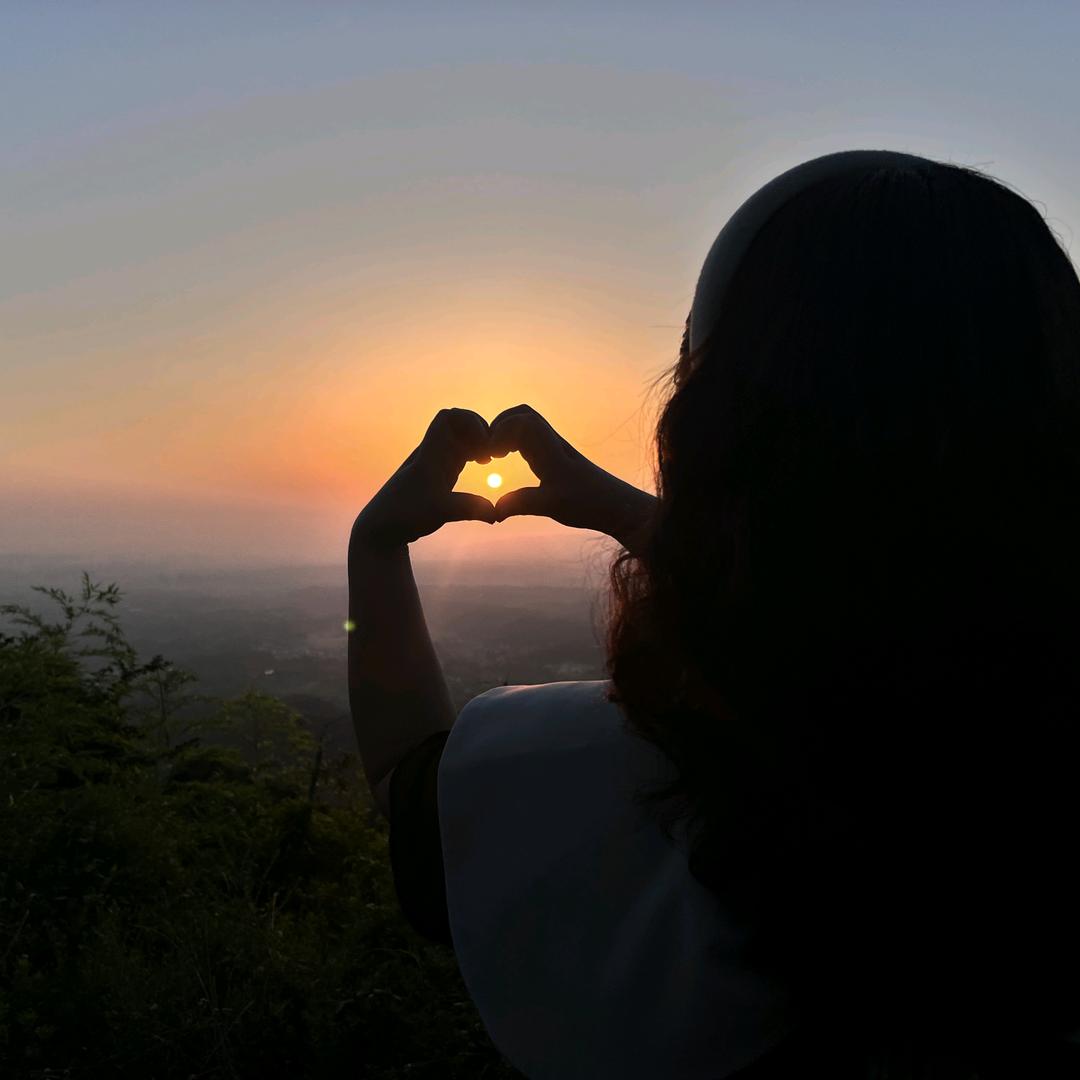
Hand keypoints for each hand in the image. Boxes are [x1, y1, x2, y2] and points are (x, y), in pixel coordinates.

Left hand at [351, 408, 496, 548]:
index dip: (470, 421)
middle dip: (480, 431)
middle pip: (459, 424)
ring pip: (461, 439)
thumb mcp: (439, 511)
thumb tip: (496, 514)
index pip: (448, 417)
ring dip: (478, 443)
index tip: (484, 442)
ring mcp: (436, 464)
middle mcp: (432, 454)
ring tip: (489, 460)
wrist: (380, 529)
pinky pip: (460, 455)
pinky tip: (484, 467)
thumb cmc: (403, 516)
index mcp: (430, 453)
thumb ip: (469, 508)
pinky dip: (474, 455)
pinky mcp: (438, 477)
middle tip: (493, 452)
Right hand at [488, 404, 656, 550]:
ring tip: (495, 455)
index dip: (499, 432)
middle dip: (499, 426)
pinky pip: (532, 438)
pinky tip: (510, 461)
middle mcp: (552, 442)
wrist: (618, 505)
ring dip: (507, 432)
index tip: (490, 457)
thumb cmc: (589, 502)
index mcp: (550, 448)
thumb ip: (522, 504)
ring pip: (527, 424)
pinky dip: (515, 442)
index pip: (521, 421)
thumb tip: (494, 512)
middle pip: (522, 414)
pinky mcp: (557, 457)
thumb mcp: (552, 505)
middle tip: (488, 452)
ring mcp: (555, 448)